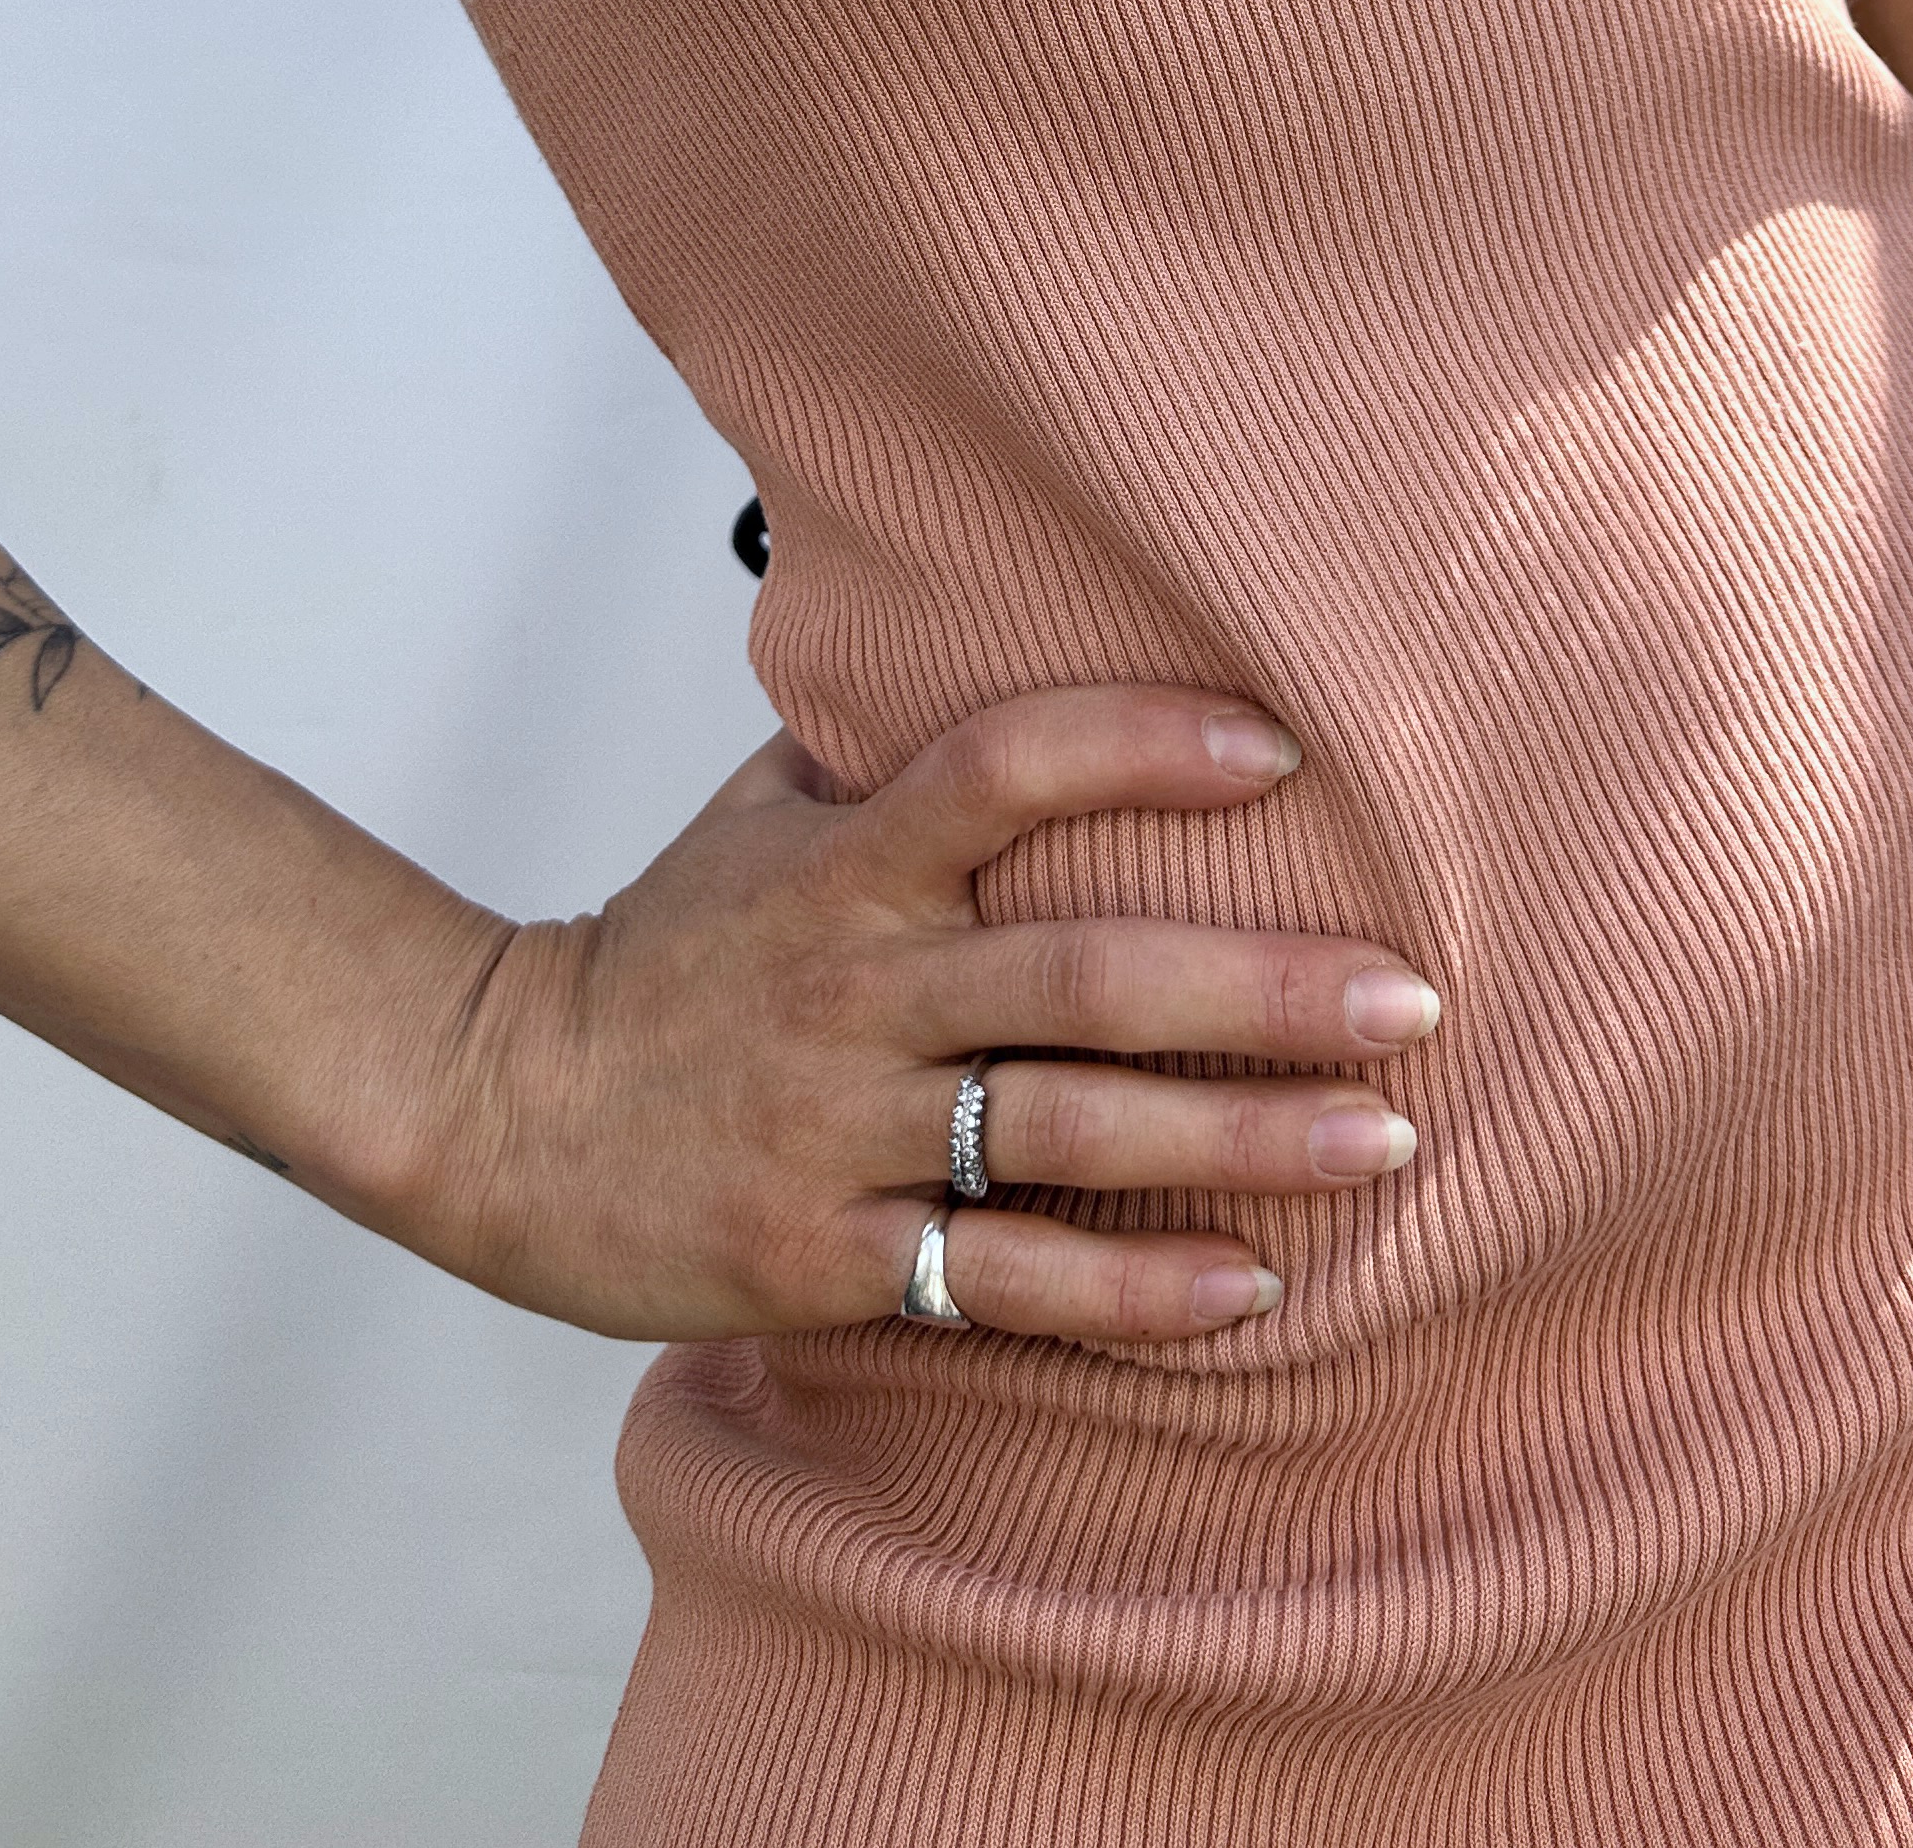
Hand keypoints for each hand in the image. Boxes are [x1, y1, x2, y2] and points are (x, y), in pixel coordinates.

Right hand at [373, 685, 1440, 1345]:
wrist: (498, 1111)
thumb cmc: (664, 949)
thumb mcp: (762, 814)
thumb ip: (886, 744)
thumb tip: (998, 623)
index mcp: (849, 862)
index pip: (1004, 767)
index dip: (1141, 744)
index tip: (1280, 745)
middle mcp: (859, 988)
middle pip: (1084, 976)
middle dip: (1264, 988)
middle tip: (1413, 996)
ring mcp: (843, 1128)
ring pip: (1070, 1132)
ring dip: (1242, 1140)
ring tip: (1388, 1143)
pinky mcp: (828, 1258)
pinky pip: (1001, 1278)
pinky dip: (1131, 1289)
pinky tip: (1247, 1288)